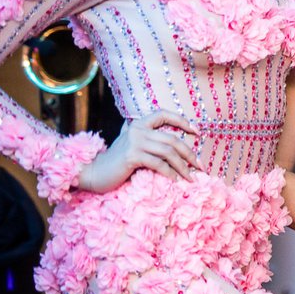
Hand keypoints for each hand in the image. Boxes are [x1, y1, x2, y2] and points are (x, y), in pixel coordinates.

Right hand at [76, 113, 201, 191]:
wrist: (94, 173)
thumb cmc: (117, 161)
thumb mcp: (132, 144)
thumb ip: (146, 138)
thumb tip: (171, 138)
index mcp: (139, 124)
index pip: (164, 114)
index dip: (182, 121)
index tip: (197, 133)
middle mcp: (138, 129)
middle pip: (173, 139)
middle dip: (190, 154)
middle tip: (200, 166)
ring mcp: (135, 142)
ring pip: (168, 152)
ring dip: (183, 166)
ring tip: (190, 177)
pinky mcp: (132, 156)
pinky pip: (158, 164)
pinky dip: (169, 172)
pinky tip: (175, 180)